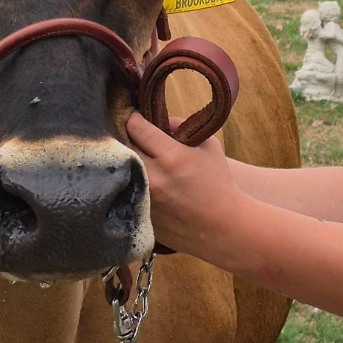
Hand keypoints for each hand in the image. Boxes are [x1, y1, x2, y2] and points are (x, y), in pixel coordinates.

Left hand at [125, 111, 241, 260]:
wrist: (223, 227)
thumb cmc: (218, 183)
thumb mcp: (208, 146)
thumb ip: (182, 127)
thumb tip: (160, 120)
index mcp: (171, 157)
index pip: (136, 127)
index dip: (133, 117)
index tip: (133, 115)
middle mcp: (153, 177)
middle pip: (122, 146)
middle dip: (125, 136)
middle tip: (131, 134)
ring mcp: (144, 199)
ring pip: (120, 169)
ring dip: (124, 160)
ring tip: (133, 156)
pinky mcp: (139, 215)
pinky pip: (124, 190)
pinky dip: (127, 182)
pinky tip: (137, 179)